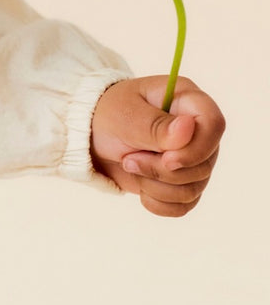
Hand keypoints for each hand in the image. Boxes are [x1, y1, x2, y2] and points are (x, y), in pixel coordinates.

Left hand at [90, 76, 224, 216]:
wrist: (90, 137)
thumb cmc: (106, 115)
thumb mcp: (123, 116)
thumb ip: (154, 126)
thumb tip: (188, 128)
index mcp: (185, 99)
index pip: (214, 124)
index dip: (196, 148)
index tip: (167, 159)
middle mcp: (197, 129)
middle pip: (203, 163)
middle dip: (161, 169)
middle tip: (129, 158)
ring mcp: (193, 157)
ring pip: (194, 188)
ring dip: (155, 184)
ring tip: (129, 164)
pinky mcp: (183, 181)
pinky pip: (184, 205)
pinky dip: (158, 201)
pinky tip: (139, 185)